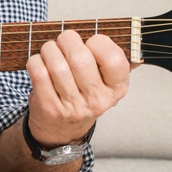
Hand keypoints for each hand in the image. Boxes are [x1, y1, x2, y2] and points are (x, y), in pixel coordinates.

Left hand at [23, 29, 132, 146]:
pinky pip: (39, 72)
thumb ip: (116, 62)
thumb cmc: (83, 95)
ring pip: (57, 63)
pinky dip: (36, 61)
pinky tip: (40, 63)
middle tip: (64, 40)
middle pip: (80, 58)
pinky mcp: (50, 108)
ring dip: (49, 49)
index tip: (91, 43)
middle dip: (68, 40)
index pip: (114, 58)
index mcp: (116, 89)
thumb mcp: (106, 83)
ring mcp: (73, 106)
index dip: (99, 42)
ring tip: (51, 51)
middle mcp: (97, 100)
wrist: (61, 131)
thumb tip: (135, 44)